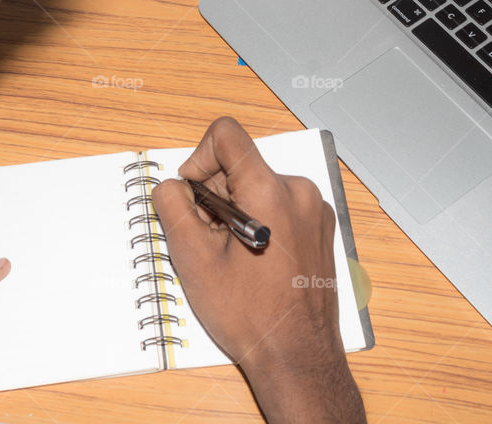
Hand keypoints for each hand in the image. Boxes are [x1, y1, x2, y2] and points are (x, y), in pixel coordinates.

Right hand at [152, 117, 363, 422]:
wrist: (296, 357)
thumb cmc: (249, 315)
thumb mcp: (193, 258)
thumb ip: (173, 207)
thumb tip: (172, 186)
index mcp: (269, 192)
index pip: (226, 136)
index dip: (198, 159)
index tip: (194, 196)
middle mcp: (299, 192)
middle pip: (240, 166)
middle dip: (215, 196)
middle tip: (209, 241)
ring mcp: (314, 210)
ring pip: (257, 187)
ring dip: (234, 212)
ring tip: (231, 257)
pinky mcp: (319, 227)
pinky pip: (277, 205)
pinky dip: (256, 222)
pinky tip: (252, 261)